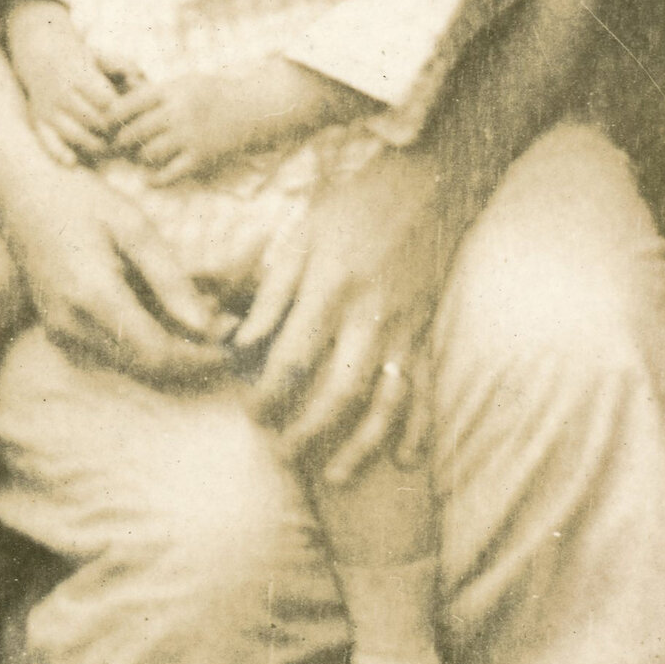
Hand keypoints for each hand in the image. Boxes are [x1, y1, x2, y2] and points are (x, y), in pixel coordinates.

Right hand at [3, 0, 122, 164]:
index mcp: (79, 75)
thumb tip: (138, 77)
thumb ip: (120, 65)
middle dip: (111, 130)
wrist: (40, 58)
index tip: (129, 117)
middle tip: (122, 137)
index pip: (106, 101)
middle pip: (93, 120)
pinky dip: (59, 153)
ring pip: (75, 135)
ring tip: (106, 147)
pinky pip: (47, 142)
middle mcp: (61, 93)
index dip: (120, 112)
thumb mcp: (98, 56)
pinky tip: (72, 162)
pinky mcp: (37, 122)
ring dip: (94, 145)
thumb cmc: (79, 62)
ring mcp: (48, 109)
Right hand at [6, 163, 226, 385]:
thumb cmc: (79, 199)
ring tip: (199, 325)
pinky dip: (141, 345)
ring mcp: (60, 329)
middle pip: (144, 367)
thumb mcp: (133, 226)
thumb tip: (206, 326)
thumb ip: (169, 279)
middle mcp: (72, 324)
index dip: (198, 357)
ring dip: (166, 353)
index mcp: (94, 296)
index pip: (157, 353)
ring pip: (126, 365)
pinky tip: (161, 318)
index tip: (231, 345)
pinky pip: (108, 352)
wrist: (19, 192)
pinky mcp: (56, 328)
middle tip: (223, 333)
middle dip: (188, 358)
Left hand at [111, 70, 264, 183]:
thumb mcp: (184, 83)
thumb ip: (155, 93)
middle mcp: (178, 113)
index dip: (111, 117)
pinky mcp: (201, 157)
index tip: (106, 125)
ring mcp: (190, 136)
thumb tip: (117, 104)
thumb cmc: (212, 94)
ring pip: (148, 154)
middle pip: (133, 132)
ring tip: (138, 157)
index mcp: (171, 91)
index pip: (127, 104)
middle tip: (118, 146)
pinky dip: (154, 180)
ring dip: (139, 158)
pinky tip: (148, 179)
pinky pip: (168, 175)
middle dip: (121, 141)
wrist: (253, 109)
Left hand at [235, 147, 457, 479]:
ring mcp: (405, 330)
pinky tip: (404, 460)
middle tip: (282, 455)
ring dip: (362, 446)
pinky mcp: (426, 335)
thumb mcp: (300, 236)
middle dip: (310, 433)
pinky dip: (418, 429)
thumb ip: (270, 292)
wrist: (428, 186)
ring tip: (335, 477)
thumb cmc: (352, 207)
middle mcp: (370, 317)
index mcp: (330, 289)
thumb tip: (236, 341)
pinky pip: (425, 391)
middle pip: (339, 392)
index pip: (293, 358)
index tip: (251, 413)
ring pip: (386, 403)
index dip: (269, 394)